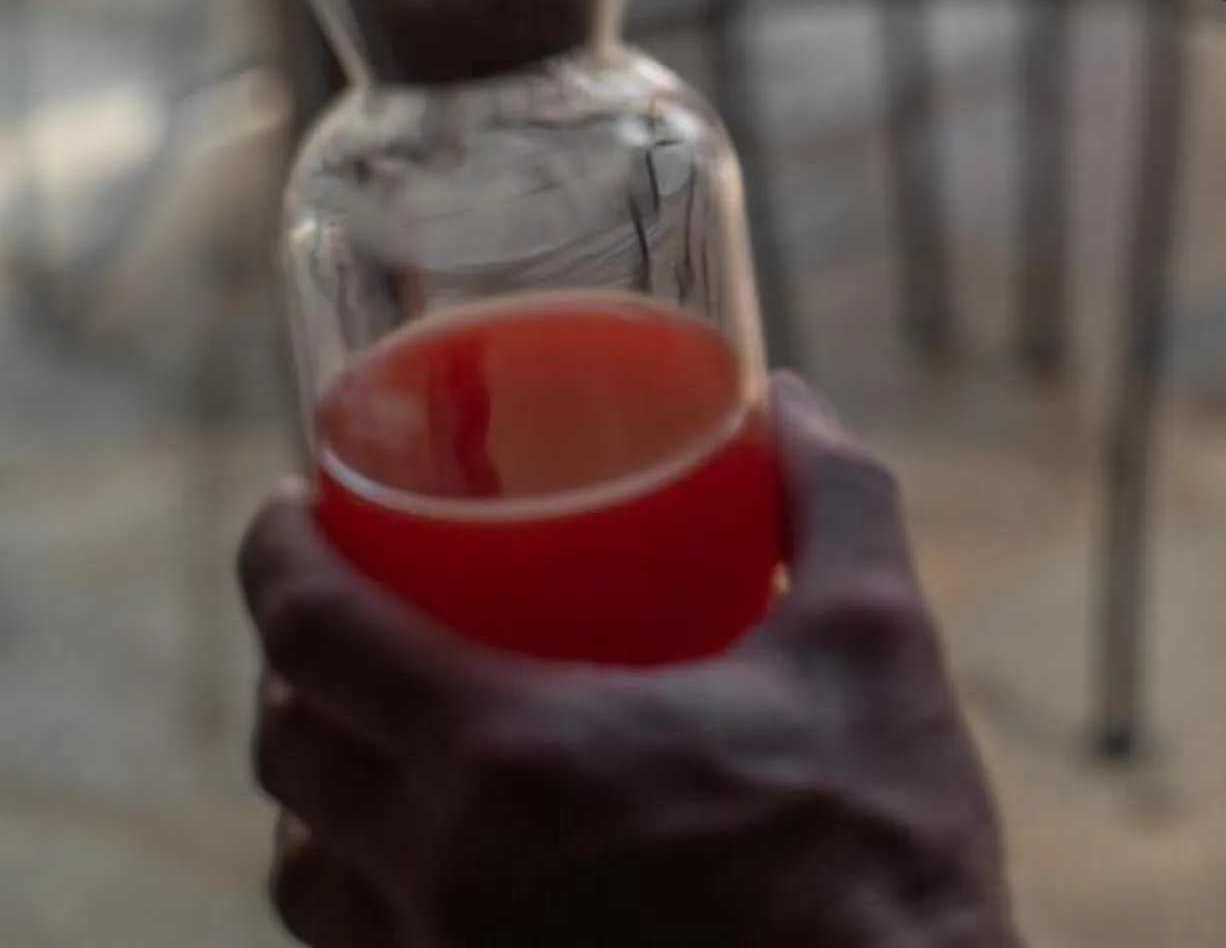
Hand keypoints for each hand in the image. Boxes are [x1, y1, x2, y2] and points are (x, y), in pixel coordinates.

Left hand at [239, 376, 1019, 947]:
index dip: (275, 559)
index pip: (315, 639)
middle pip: (288, 757)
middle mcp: (446, 878)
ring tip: (373, 733)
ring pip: (304, 883)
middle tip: (344, 602)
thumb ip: (830, 497)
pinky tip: (435, 862)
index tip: (286, 508)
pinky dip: (361, 897)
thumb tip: (784, 399)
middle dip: (289, 667)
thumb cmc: (880, 850)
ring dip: (314, 793)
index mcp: (511, 758)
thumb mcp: (873, 640)